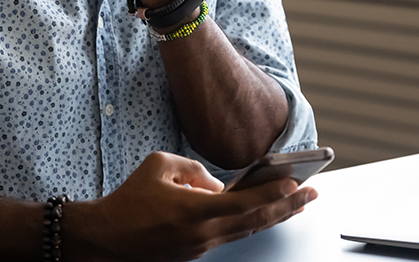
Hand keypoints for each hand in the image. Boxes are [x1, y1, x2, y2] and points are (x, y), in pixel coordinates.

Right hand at [66, 151, 316, 261]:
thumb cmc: (129, 201)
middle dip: (288, 205)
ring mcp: (202, 247)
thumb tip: (216, 183)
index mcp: (195, 211)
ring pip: (247, 230)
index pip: (245, 202)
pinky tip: (262, 212)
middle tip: (312, 193)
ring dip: (275, 216)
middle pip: (256, 221)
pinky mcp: (197, 252)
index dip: (273, 193)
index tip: (296, 181)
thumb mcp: (159, 166)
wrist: (106, 238)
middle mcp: (204, 233)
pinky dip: (251, 222)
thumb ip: (193, 168)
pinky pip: (231, 234)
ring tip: (298, 202)